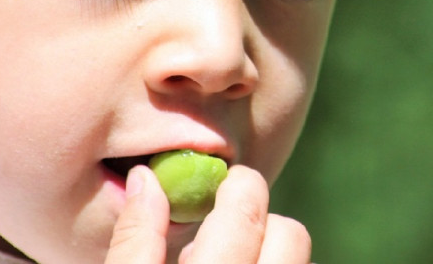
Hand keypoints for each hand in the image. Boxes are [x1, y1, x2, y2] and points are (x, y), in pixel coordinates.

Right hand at [104, 164, 311, 263]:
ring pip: (298, 259)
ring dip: (269, 250)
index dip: (238, 185)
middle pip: (291, 235)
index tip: (221, 185)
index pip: (247, 212)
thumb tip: (146, 176)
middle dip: (261, 220)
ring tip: (227, 260)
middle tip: (224, 229)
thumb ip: (134, 240)